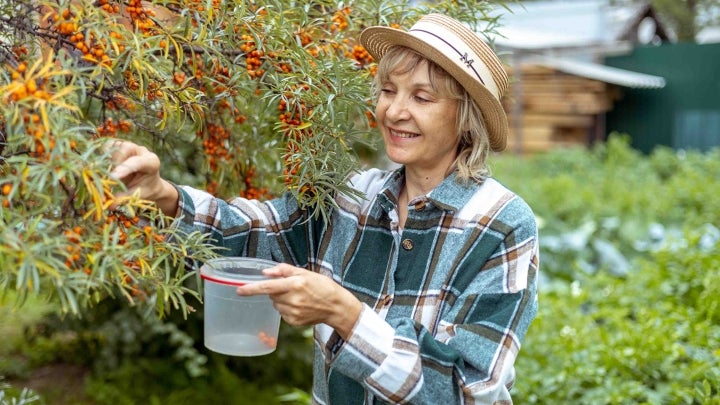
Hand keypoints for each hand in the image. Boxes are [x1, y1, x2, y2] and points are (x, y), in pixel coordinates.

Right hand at [109, 140, 178, 215]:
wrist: (149, 183)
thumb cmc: (145, 189)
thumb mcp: (137, 195)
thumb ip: (125, 198)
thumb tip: (109, 204)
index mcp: (152, 161)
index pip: (137, 162)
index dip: (124, 168)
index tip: (113, 177)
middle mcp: (141, 151)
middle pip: (125, 149)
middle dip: (114, 162)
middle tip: (107, 176)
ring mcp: (130, 147)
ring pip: (115, 145)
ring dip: (107, 158)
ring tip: (105, 171)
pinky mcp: (120, 146)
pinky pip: (108, 145)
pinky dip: (102, 154)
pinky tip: (102, 165)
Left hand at [237, 263, 362, 338]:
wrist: (336, 306)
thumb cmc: (322, 286)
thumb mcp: (305, 272)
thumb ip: (284, 270)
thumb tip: (265, 272)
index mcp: (295, 284)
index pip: (268, 286)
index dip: (252, 288)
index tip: (239, 289)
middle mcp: (293, 299)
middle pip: (271, 295)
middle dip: (277, 291)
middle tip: (292, 288)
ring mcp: (293, 313)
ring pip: (276, 305)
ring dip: (282, 300)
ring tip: (299, 298)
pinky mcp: (294, 322)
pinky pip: (282, 314)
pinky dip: (287, 309)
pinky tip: (300, 306)